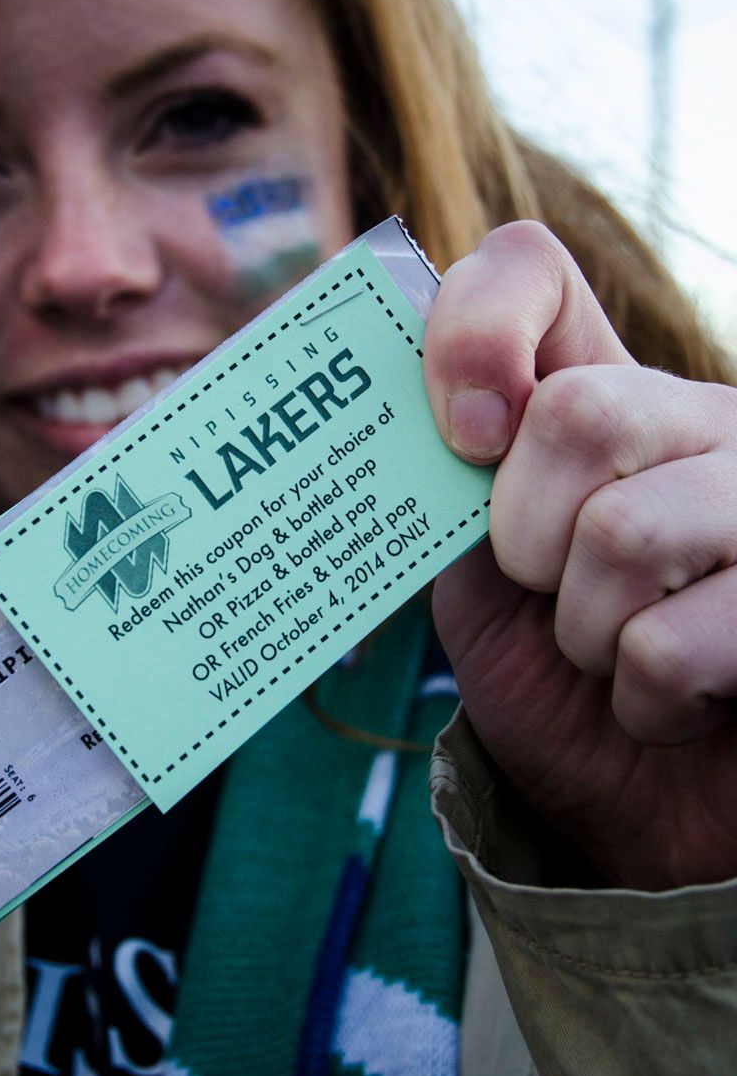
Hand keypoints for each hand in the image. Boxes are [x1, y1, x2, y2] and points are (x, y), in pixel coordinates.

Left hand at [424, 221, 736, 889]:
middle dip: (524, 538)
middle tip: (546, 589)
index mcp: (598, 396)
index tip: (462, 435)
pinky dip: (640, 700)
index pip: (529, 268)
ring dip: (583, 631)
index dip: (472, 329)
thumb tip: (378, 413)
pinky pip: (675, 642)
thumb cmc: (553, 683)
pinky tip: (672, 703)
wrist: (639, 807)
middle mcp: (697, 420)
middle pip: (579, 412)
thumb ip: (442, 487)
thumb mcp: (470, 572)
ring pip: (625, 531)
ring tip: (610, 653)